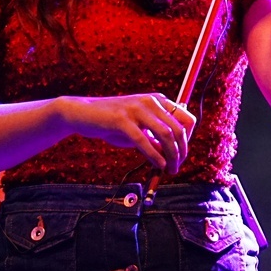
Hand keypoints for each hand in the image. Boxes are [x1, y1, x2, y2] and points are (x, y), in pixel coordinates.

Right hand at [60, 93, 196, 173]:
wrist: (83, 114)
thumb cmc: (111, 123)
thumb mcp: (138, 129)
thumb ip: (154, 138)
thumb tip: (171, 156)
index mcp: (157, 100)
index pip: (187, 119)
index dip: (187, 139)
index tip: (180, 154)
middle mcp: (150, 101)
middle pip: (179, 129)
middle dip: (181, 152)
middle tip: (176, 167)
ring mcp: (136, 109)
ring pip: (166, 134)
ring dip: (171, 156)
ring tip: (169, 170)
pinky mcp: (122, 119)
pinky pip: (144, 140)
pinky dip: (154, 156)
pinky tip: (158, 166)